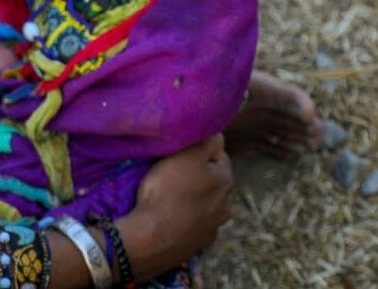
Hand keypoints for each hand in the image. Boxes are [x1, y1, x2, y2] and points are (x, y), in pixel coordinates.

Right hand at [119, 135, 233, 278]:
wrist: (151, 238)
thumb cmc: (167, 190)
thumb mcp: (185, 153)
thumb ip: (206, 140)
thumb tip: (217, 134)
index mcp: (226, 179)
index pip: (218, 153)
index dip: (197, 150)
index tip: (179, 154)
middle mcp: (226, 204)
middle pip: (211, 179)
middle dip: (196, 174)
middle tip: (171, 173)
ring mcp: (213, 227)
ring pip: (203, 203)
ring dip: (191, 198)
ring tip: (167, 197)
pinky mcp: (198, 244)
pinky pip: (192, 223)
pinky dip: (184, 218)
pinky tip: (169, 217)